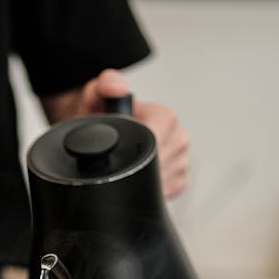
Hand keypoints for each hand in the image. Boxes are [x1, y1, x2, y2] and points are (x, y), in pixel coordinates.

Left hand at [41, 68, 189, 198]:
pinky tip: (138, 177)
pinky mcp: (180, 180)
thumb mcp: (96, 95)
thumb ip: (104, 85)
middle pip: (159, 170)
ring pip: (162, 184)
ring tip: (127, 166)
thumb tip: (116, 87)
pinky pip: (166, 194)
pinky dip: (150, 191)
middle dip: (135, 170)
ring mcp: (182, 161)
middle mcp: (178, 138)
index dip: (135, 157)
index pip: (156, 149)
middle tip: (118, 162)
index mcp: (166, 118)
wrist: (104, 129)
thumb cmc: (103, 114)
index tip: (119, 157)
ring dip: (142, 181)